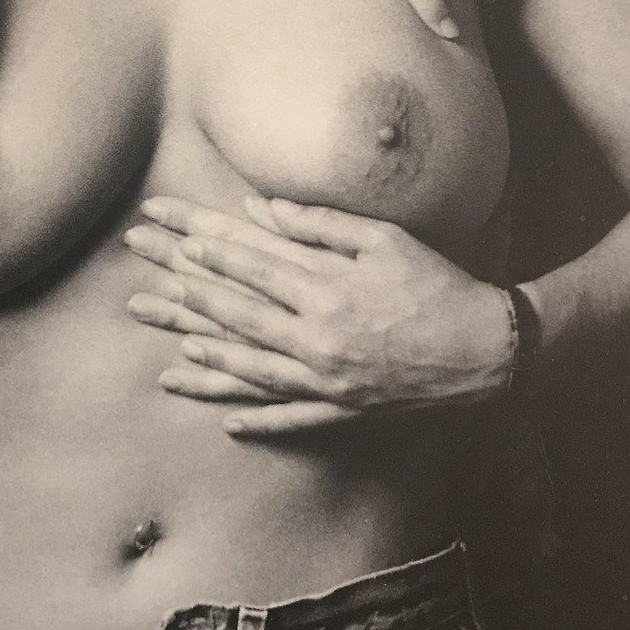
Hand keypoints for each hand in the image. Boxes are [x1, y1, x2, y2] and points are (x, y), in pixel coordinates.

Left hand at [123, 194, 513, 436]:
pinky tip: (225, 420)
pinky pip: (290, 419)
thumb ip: (319, 225)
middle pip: (237, 316)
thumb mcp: (384, 239)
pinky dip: (257, 420)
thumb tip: (259, 208)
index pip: (252, 267)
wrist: (487, 349)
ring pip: (251, 371)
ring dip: (205, 363)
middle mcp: (317, 338)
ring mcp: (327, 380)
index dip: (208, 253)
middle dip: (185, 300)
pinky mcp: (343, 410)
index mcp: (327, 290)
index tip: (172, 241)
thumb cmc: (438, 284)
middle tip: (141, 295)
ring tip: (166, 356)